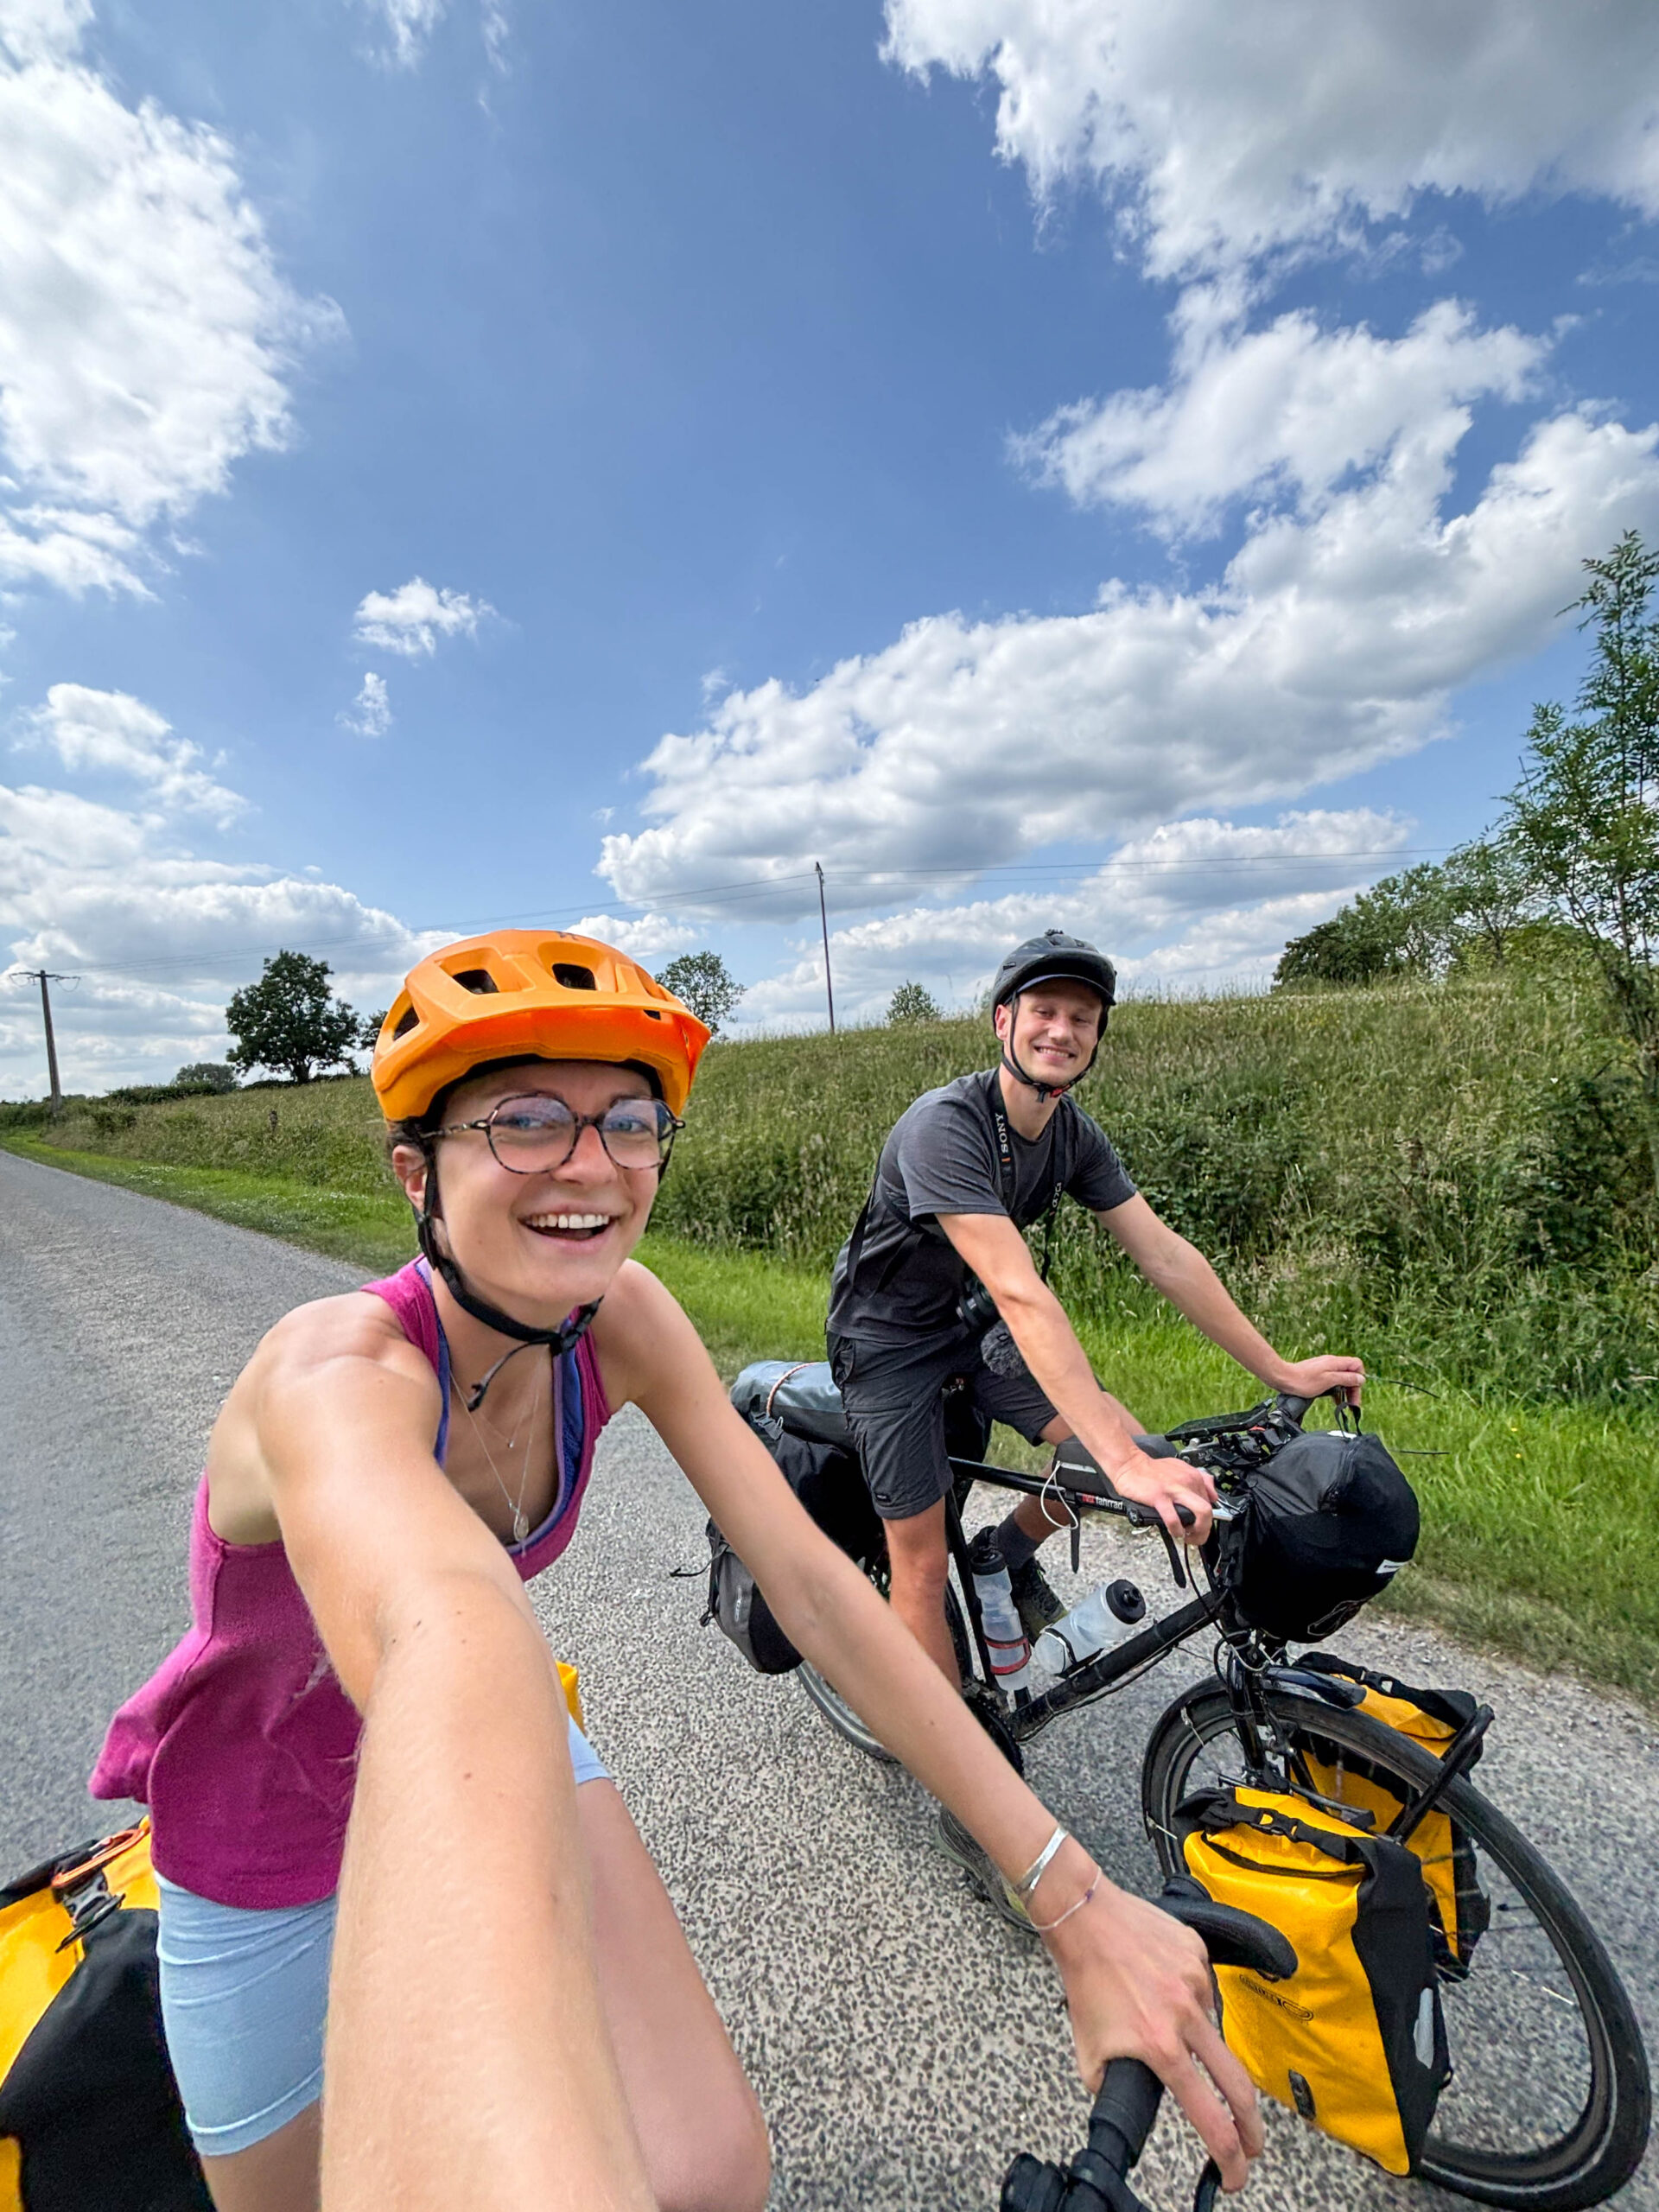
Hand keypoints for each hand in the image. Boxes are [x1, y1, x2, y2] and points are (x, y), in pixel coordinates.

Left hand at [1044, 1866, 1263, 2192]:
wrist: (1085, 1917)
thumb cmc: (1085, 1979)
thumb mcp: (1089, 2050)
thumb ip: (1112, 2086)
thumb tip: (1129, 2104)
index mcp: (1160, 2046)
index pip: (1209, 2117)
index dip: (1228, 2156)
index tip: (1234, 2173)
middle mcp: (1186, 2016)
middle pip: (1238, 2086)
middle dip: (1251, 2126)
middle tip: (1252, 2145)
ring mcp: (1197, 1981)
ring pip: (1211, 2027)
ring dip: (1194, 2035)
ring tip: (1154, 2009)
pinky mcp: (1198, 1954)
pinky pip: (1203, 1987)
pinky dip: (1187, 1995)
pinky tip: (1161, 1982)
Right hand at [1109, 1446, 1216, 1546]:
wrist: (1129, 1464)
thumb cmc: (1150, 1469)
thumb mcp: (1180, 1468)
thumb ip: (1198, 1479)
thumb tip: (1211, 1495)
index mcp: (1193, 1476)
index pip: (1210, 1502)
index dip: (1206, 1519)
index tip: (1198, 1525)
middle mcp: (1187, 1482)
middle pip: (1209, 1510)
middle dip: (1205, 1529)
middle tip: (1196, 1535)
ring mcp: (1174, 1490)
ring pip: (1202, 1513)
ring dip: (1198, 1532)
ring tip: (1187, 1536)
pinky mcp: (1160, 1497)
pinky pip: (1174, 1519)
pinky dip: (1177, 1530)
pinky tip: (1174, 1531)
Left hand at [1271, 1353, 1365, 1409]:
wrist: (1284, 1378)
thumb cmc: (1304, 1381)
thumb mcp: (1328, 1381)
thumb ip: (1345, 1379)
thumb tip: (1360, 1378)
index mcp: (1335, 1362)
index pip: (1356, 1364)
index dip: (1359, 1377)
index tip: (1355, 1391)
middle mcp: (1331, 1363)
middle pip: (1350, 1373)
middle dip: (1353, 1388)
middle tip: (1353, 1404)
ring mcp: (1324, 1368)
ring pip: (1341, 1378)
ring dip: (1345, 1390)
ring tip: (1345, 1404)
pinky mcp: (1318, 1374)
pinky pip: (1332, 1381)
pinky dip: (1336, 1390)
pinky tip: (1335, 1400)